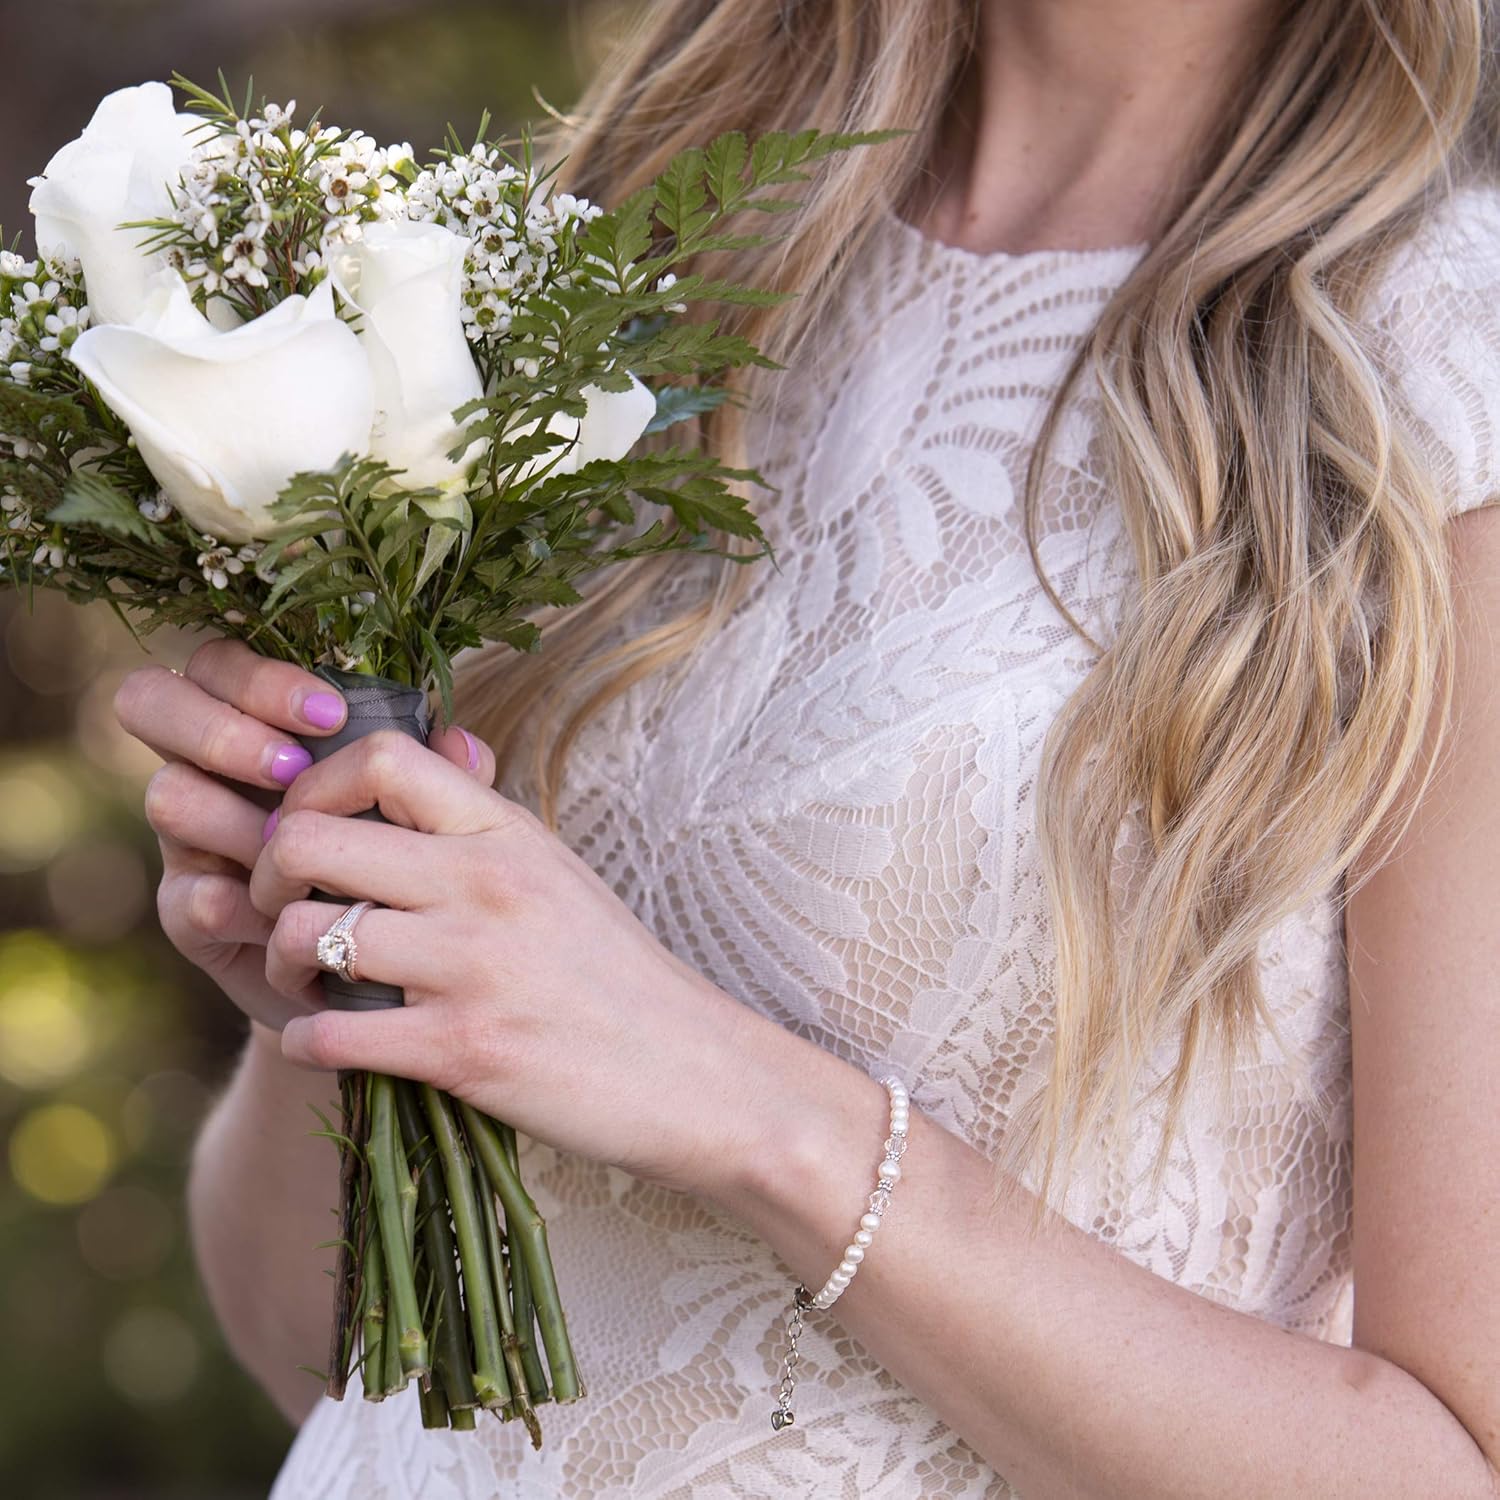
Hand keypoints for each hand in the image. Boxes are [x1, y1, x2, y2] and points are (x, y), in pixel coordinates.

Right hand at [114, 640, 491, 1033]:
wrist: (382, 969)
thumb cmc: (403, 867)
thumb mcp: (428, 813)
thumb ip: (442, 772)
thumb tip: (460, 741)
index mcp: (261, 726)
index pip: (220, 665)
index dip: (259, 677)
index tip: (330, 713)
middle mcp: (211, 771)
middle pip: (150, 701)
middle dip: (222, 729)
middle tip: (290, 769)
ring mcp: (191, 840)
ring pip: (169, 795)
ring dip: (236, 819)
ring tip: (295, 848)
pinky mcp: (189, 914)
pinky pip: (186, 895)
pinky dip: (237, 901)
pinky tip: (282, 915)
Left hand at [253, 727, 795, 1195]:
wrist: (690, 1071)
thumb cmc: (614, 972)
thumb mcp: (556, 869)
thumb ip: (484, 816)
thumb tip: (440, 744)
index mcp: (505, 832)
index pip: (379, 756)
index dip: (312, 783)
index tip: (307, 827)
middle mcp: (484, 883)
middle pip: (307, 839)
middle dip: (266, 877)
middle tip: (283, 910)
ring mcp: (471, 966)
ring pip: (306, 935)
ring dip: (283, 966)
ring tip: (311, 984)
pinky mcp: (462, 1050)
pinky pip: (328, 1033)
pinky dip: (308, 1041)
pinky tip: (334, 1043)